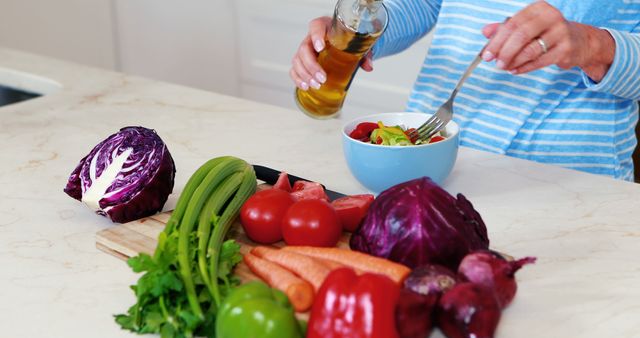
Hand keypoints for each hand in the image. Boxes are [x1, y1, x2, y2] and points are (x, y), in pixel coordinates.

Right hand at [290, 16, 373, 90]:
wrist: (342, 44)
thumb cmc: (347, 41)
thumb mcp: (357, 45)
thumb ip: (364, 54)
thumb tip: (368, 67)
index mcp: (325, 27)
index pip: (316, 27)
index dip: (316, 36)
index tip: (320, 47)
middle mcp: (312, 38)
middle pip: (304, 49)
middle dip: (312, 66)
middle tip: (322, 78)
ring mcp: (305, 50)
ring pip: (297, 60)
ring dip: (305, 75)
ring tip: (316, 85)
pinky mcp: (302, 62)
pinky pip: (294, 69)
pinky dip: (298, 78)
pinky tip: (305, 86)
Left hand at [481, 0, 614, 80]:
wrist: (579, 41)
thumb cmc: (546, 32)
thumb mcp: (526, 26)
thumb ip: (504, 28)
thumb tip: (485, 32)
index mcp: (538, 8)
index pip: (512, 24)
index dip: (497, 41)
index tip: (486, 54)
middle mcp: (551, 17)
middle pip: (521, 35)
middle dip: (504, 52)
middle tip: (495, 63)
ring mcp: (561, 33)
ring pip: (531, 50)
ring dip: (514, 61)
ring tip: (504, 67)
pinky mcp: (566, 49)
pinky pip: (540, 61)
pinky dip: (524, 68)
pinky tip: (515, 70)